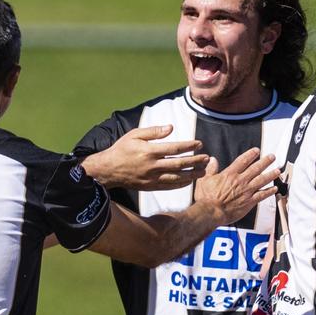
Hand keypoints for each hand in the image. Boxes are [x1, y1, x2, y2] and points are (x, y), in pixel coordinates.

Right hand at [83, 125, 208, 189]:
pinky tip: (189, 181)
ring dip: (191, 175)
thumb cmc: (122, 149)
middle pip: (179, 164)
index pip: (175, 149)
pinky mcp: (150, 187)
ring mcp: (152, 178)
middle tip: (206, 158)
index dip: (189, 146)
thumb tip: (171, 127)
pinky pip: (169, 187)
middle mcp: (153, 166)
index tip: (199, 144)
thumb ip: (153, 131)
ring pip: (177, 178)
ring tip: (203, 172)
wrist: (109, 170)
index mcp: (149, 151)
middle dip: (195, 161)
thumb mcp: (134, 135)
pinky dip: (181, 184)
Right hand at [196, 149, 278, 223]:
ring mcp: (246, 191)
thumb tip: (212, 160)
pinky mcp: (249, 202)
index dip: (251, 154)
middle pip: (256, 168)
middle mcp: (240, 181)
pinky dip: (269, 192)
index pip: (243, 160)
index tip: (257, 151)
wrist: (210, 212)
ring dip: (271, 174)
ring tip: (277, 170)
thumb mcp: (204, 180)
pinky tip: (274, 189)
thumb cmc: (206, 198)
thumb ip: (210, 169)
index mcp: (230, 174)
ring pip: (262, 180)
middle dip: (265, 161)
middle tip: (272, 157)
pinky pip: (262, 195)